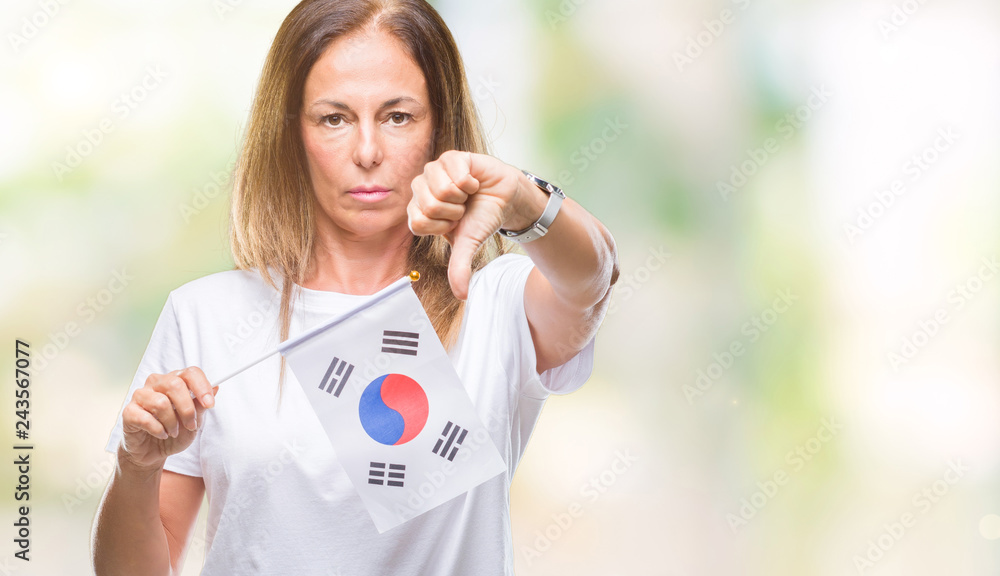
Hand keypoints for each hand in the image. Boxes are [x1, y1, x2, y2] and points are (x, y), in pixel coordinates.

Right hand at [119, 367, 217, 471]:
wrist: (153, 452)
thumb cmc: (174, 433)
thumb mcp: (194, 422)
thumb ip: (201, 406)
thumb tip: (216, 388)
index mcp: (175, 381)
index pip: (190, 372)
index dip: (202, 386)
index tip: (210, 404)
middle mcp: (157, 383)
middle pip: (175, 384)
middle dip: (187, 409)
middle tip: (190, 425)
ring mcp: (140, 395)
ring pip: (160, 402)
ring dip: (172, 422)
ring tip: (174, 432)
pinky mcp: (129, 411)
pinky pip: (145, 417)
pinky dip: (158, 429)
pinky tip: (161, 434)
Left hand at [407, 150, 543, 299]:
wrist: (505, 199)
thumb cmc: (481, 219)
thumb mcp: (469, 245)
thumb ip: (460, 267)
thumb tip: (462, 296)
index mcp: (418, 211)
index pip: (417, 222)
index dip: (441, 226)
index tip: (454, 223)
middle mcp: (421, 189)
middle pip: (428, 205)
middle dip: (454, 211)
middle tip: (463, 208)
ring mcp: (434, 171)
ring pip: (440, 188)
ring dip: (462, 196)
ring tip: (467, 195)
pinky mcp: (451, 157)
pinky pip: (454, 171)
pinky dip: (470, 181)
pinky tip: (473, 182)